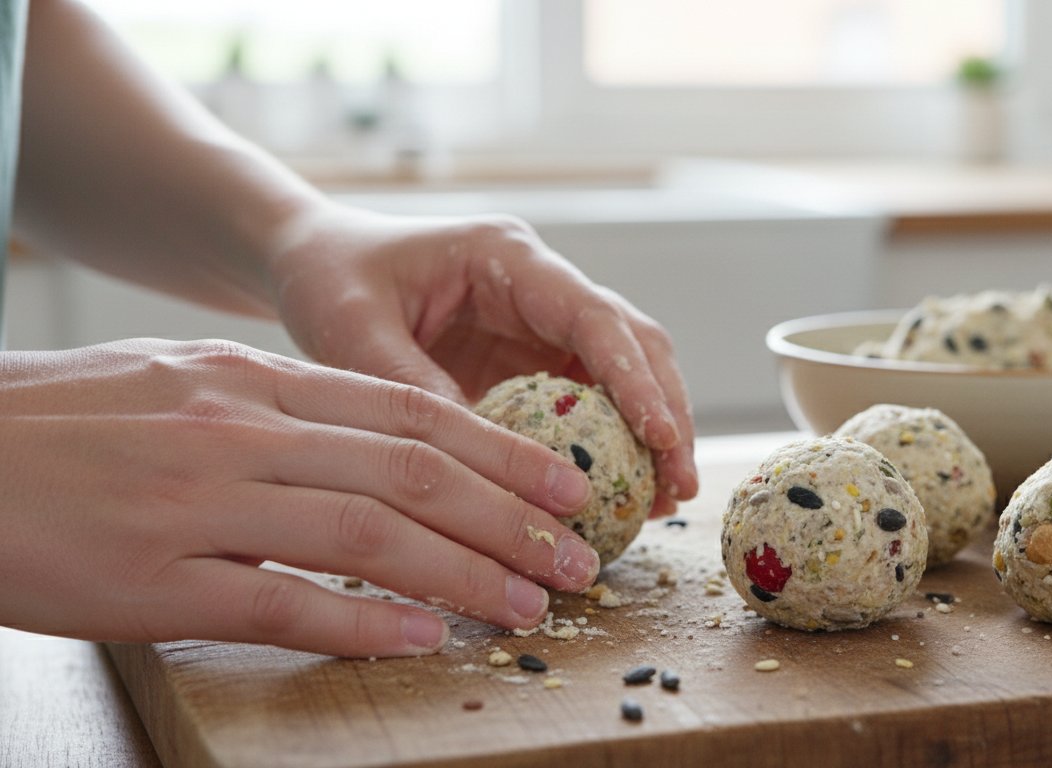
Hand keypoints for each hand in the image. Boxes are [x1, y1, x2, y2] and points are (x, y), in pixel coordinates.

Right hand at [0, 339, 601, 657]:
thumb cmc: (65, 425)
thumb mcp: (180, 385)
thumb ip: (279, 410)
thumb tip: (373, 445)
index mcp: (255, 382)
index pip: (412, 413)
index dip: (502, 452)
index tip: (564, 485)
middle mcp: (242, 432)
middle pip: (413, 473)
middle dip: (511, 519)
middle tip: (576, 558)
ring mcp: (200, 503)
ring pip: (369, 535)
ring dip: (465, 574)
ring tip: (528, 606)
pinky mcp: (155, 579)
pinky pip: (284, 602)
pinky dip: (366, 622)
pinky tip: (426, 637)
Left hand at [267, 206, 698, 514]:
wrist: (314, 263)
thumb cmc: (329, 279)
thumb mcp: (352, 328)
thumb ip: (412, 386)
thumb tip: (481, 461)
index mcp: (506, 257)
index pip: (593, 316)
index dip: (636, 378)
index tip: (663, 437)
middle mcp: (539, 285)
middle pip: (632, 342)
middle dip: (665, 411)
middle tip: (680, 483)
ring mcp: (539, 322)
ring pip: (624, 372)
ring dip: (650, 431)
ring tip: (666, 499)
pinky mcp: (529, 359)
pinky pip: (586, 401)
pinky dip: (608, 444)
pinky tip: (618, 492)